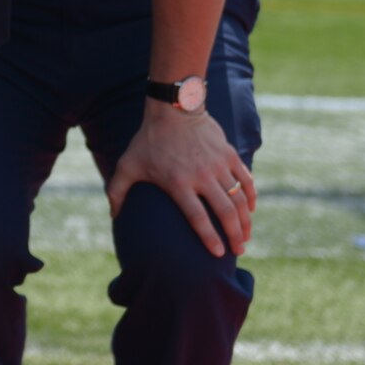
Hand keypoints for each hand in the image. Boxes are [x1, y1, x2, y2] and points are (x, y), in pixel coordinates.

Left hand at [106, 105, 256, 257]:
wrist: (173, 109)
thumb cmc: (147, 140)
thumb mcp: (127, 165)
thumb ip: (117, 192)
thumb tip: (113, 216)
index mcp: (178, 183)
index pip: (198, 217)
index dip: (209, 238)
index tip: (218, 254)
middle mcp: (202, 176)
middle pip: (225, 212)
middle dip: (234, 235)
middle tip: (239, 251)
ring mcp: (218, 165)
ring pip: (239, 198)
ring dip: (246, 220)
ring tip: (245, 236)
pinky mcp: (229, 154)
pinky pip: (245, 179)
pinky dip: (251, 196)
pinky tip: (251, 209)